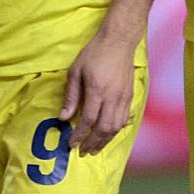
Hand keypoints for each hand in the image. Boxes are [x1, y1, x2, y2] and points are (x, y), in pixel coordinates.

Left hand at [59, 30, 134, 154]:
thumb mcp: (75, 71)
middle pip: (104, 128)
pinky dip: (115, 131)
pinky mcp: (130, 96)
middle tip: (83, 152)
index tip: (71, 144)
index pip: (88, 120)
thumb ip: (71, 96)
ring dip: (105, 141)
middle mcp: (113, 97)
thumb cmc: (94, 53)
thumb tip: (63, 118)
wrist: (119, 41)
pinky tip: (108, 134)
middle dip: (93, 143)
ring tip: (95, 148)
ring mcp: (124, 97)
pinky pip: (124, 120)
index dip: (79, 135)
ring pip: (116, 127)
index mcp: (97, 90)